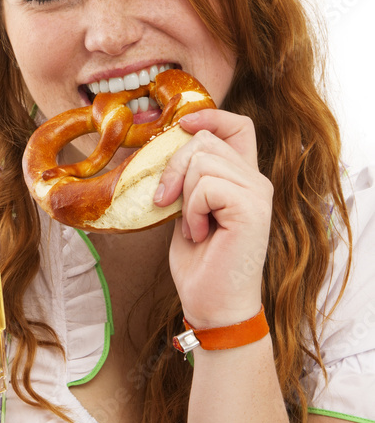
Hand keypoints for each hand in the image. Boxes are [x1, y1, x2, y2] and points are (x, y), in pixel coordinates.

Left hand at [153, 109, 272, 328]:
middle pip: (205, 139)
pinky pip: (206, 186)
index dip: (209, 116)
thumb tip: (164, 148)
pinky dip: (191, 211)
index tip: (180, 125)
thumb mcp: (188, 211)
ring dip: (183, 196)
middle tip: (168, 204)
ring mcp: (258, 193)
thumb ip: (188, 180)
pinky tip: (200, 235)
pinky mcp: (252, 208)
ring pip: (202, 160)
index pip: (238, 125)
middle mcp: (256, 181)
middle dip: (174, 167)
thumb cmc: (200, 265)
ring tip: (193, 227)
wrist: (213, 306)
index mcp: (243, 179)